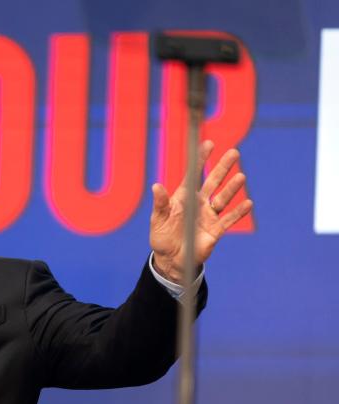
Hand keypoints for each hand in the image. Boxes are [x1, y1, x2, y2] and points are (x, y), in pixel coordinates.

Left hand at [149, 140, 253, 281]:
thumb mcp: (158, 220)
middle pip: (213, 182)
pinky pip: (228, 219)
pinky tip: (248, 203)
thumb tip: (156, 186)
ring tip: (241, 176)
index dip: (200, 160)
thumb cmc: (162, 237)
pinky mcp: (215, 231)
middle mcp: (199, 203)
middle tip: (234, 152)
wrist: (170, 260)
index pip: (193, 175)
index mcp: (183, 198)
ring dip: (232, 188)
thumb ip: (160, 203)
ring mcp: (208, 216)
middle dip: (222, 168)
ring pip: (223, 199)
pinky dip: (238, 212)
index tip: (209, 143)